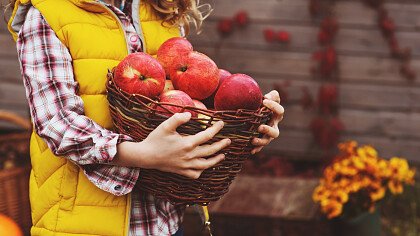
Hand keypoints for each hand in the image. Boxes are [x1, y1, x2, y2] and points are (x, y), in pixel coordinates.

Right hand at [115, 113, 230, 178]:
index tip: (222, 124)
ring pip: (206, 164)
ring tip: (223, 155)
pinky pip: (196, 174)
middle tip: (228, 141)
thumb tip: (190, 115)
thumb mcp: (165, 125)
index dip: (216, 129)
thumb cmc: (155, 139)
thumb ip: (178, 118)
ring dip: (216, 160)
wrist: (145, 156)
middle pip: (210, 150)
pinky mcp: (181, 172)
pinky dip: (202, 170)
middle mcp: (189, 156)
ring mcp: (186, 165)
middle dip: (221, 145)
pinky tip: (204, 165)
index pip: (207, 136)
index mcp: (187, 143)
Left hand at [251, 90, 283, 153]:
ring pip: (267, 141)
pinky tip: (251, 151)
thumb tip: (267, 97)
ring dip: (261, 141)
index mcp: (276, 115)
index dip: (274, 106)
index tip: (264, 101)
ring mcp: (267, 135)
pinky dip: (256, 149)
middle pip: (275, 132)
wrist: (255, 112)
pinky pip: (260, 147)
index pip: (280, 111)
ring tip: (253, 140)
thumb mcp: (267, 98)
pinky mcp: (261, 139)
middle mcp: (273, 126)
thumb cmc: (262, 103)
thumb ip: (271, 96)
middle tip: (260, 127)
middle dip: (268, 130)